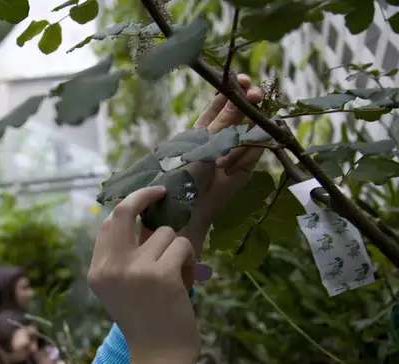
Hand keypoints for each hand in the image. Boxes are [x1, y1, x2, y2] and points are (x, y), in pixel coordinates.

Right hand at [89, 187, 198, 360]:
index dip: (128, 205)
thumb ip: (123, 258)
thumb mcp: (121, 289)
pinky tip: (185, 284)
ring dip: (177, 251)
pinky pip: (182, 247)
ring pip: (165, 234)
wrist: (159, 356)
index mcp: (97, 272)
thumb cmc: (147, 321)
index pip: (107, 224)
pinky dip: (189, 262)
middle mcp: (110, 268)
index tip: (147, 197)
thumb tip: (143, 217)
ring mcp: (134, 270)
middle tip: (163, 192)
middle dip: (146, 196)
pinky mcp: (161, 274)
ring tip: (176, 277)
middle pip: (124, 212)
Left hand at [179, 74, 264, 256]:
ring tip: (223, 160)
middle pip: (243, 109)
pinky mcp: (248, 163)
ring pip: (252, 128)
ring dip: (242, 139)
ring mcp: (238, 147)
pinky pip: (257, 149)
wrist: (190, 204)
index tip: (241, 80)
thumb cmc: (186, 172)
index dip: (233, 88)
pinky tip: (230, 169)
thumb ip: (224, 120)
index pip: (223, 100)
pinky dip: (246, 155)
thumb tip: (241, 94)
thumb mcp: (202, 142)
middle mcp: (223, 133)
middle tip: (254, 95)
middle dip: (249, 101)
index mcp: (206, 124)